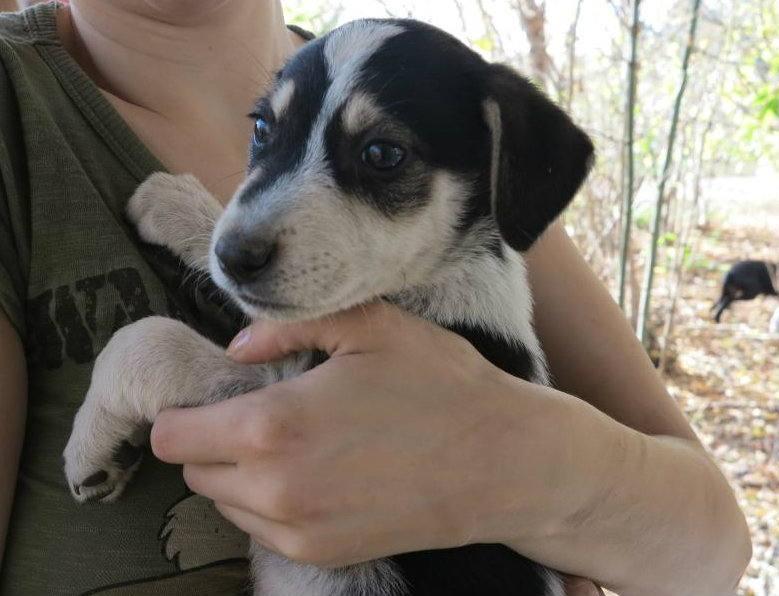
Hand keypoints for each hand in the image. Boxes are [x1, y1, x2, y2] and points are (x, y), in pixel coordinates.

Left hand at [150, 302, 571, 567]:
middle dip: (214, 440)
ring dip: (243, 473)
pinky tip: (322, 473)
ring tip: (299, 442)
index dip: (185, 412)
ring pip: (227, 502)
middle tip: (263, 412)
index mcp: (274, 424)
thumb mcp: (371, 326)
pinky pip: (264, 530)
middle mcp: (274, 489)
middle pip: (194, 470)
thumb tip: (236, 347)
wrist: (503, 462)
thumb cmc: (441, 386)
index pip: (173, 435)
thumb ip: (288, 325)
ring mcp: (298, 531)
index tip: (216, 397)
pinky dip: (274, 502)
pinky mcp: (323, 555)